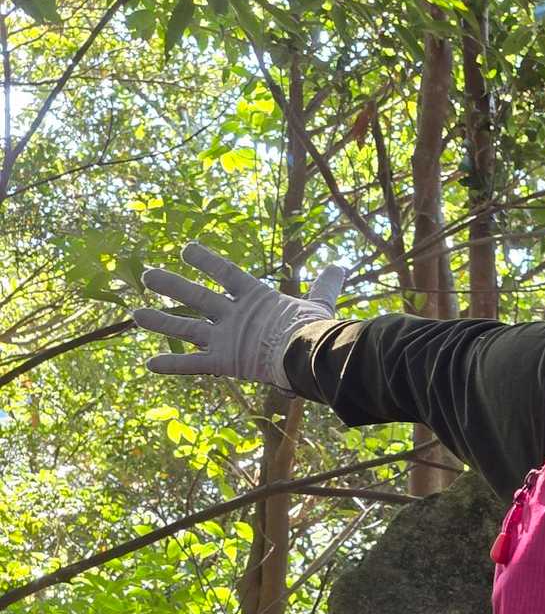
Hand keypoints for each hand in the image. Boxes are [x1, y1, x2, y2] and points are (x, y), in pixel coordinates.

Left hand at [133, 243, 346, 389]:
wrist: (308, 354)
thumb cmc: (316, 329)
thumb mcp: (320, 303)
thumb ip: (325, 285)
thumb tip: (340, 265)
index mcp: (255, 296)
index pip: (226, 271)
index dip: (206, 259)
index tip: (187, 249)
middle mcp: (234, 313)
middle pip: (197, 296)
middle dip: (171, 284)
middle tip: (148, 275)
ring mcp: (225, 336)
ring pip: (185, 326)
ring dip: (160, 320)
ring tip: (136, 314)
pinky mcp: (223, 360)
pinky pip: (192, 364)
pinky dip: (172, 364)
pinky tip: (149, 364)